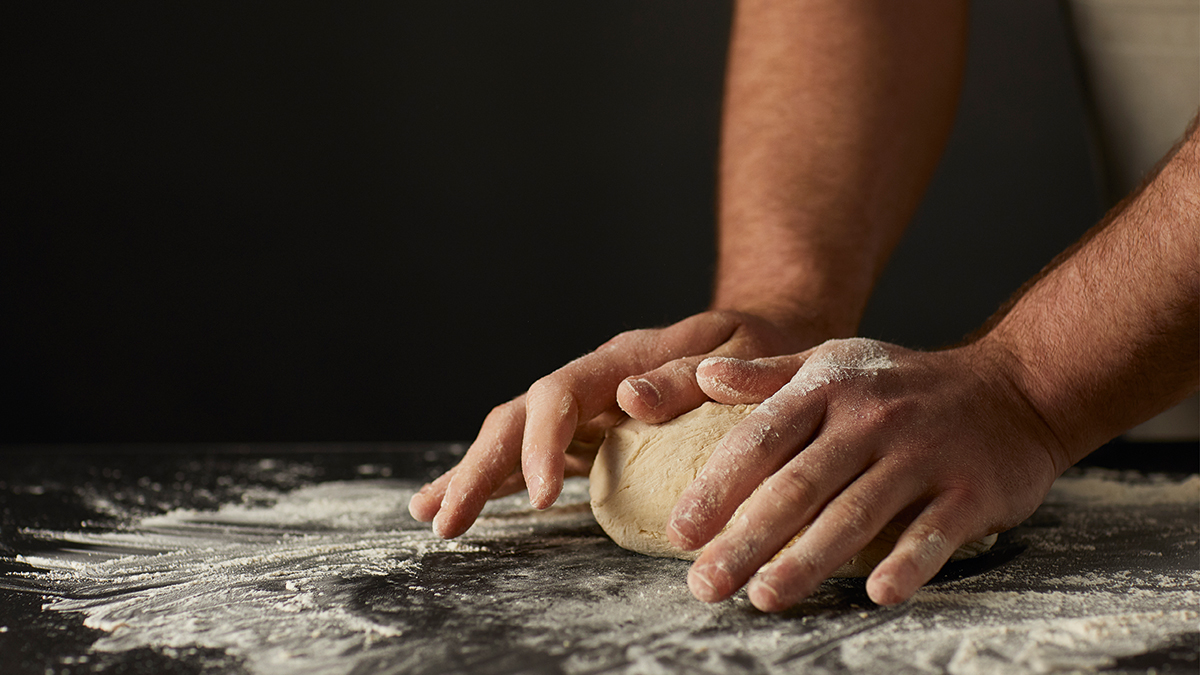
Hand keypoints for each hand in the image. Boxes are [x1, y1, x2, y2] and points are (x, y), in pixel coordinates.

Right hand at [408, 310, 818, 538]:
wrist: (766, 332)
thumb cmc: (761, 347)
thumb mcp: (741, 353)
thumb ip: (688, 374)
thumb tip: (629, 399)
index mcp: (623, 359)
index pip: (561, 394)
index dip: (543, 442)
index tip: (545, 498)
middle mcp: (593, 380)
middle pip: (518, 417)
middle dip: (480, 468)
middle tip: (446, 520)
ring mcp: (587, 406)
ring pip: (514, 435)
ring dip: (473, 473)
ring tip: (431, 513)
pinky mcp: (591, 432)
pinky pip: (536, 454)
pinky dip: (501, 478)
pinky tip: (468, 502)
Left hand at [670, 337, 1069, 609]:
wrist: (1014, 387)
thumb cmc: (903, 383)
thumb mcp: (834, 362)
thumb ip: (767, 375)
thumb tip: (704, 376)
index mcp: (828, 389)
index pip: (760, 439)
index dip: (716, 487)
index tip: (680, 532)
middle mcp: (871, 419)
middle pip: (798, 486)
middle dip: (747, 539)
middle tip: (706, 585)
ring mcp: (923, 455)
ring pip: (856, 513)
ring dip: (808, 560)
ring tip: (764, 598)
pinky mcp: (971, 490)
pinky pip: (934, 531)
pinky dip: (908, 563)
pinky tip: (878, 595)